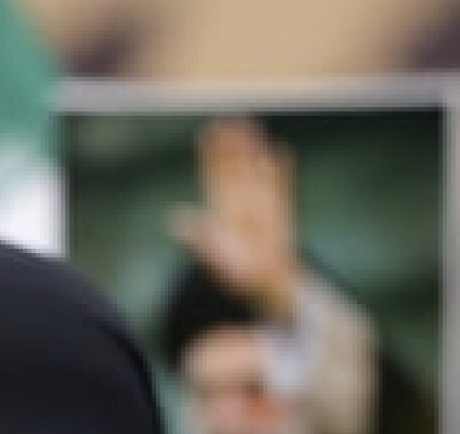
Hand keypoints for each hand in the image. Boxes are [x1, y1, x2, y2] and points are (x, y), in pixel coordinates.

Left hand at [169, 118, 299, 319]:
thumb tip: (177, 218)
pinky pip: (282, 188)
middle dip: (233, 146)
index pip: (215, 177)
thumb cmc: (240, 276)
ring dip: (255, 151)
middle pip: (235, 169)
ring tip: (254, 128)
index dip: (211, 156)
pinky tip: (282, 150)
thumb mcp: (216, 258)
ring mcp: (262, 208)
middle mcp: (241, 206)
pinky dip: (282, 170)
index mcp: (222, 213)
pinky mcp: (282, 214)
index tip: (208, 133)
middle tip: (230, 119)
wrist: (267, 288)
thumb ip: (199, 237)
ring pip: (257, 173)